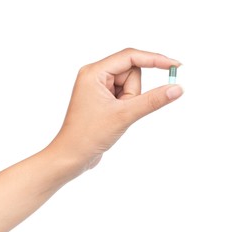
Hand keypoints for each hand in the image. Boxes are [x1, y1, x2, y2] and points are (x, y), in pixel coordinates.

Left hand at [50, 48, 182, 170]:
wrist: (72, 157)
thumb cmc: (89, 135)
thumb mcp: (124, 115)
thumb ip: (152, 100)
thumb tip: (177, 88)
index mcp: (94, 72)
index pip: (130, 57)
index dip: (155, 59)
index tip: (176, 66)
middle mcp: (94, 76)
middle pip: (131, 73)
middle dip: (132, 93)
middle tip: (120, 110)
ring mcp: (98, 88)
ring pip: (129, 86)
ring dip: (129, 103)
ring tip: (115, 117)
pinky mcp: (102, 100)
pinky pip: (124, 96)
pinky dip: (126, 107)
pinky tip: (113, 119)